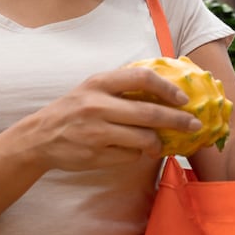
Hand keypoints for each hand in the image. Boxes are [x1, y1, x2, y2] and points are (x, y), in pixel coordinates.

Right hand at [18, 68, 201, 171]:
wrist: (40, 137)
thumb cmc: (72, 110)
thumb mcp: (91, 89)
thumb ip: (121, 87)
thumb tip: (164, 90)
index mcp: (99, 83)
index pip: (142, 78)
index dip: (168, 88)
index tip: (183, 98)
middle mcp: (98, 105)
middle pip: (150, 113)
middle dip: (178, 120)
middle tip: (195, 124)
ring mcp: (97, 131)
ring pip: (144, 138)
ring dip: (158, 142)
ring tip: (160, 143)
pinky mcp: (97, 154)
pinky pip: (131, 155)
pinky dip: (137, 154)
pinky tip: (131, 150)